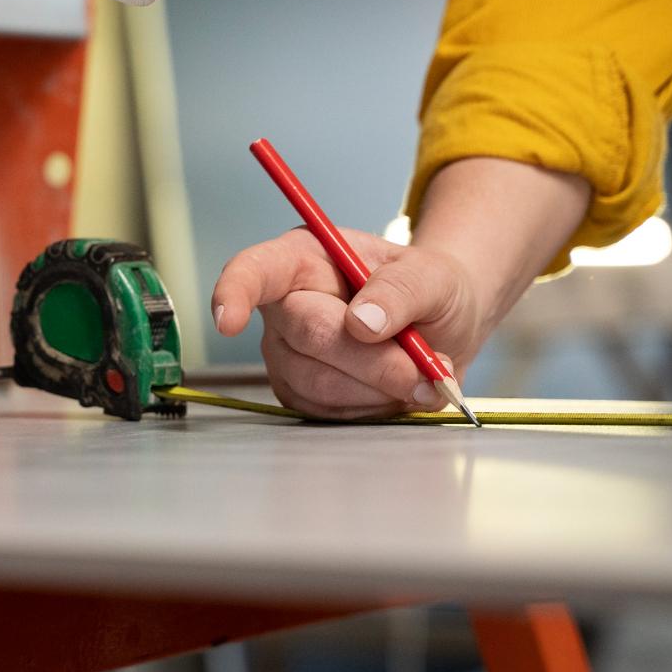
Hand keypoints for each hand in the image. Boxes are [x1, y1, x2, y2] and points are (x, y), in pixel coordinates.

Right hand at [212, 227, 490, 418]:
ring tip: (421, 375)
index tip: (229, 320)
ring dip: (380, 387)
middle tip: (426, 370)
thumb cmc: (429, 290)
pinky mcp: (300, 394)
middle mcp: (285, 306)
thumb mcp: (433, 275)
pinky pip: (329, 413)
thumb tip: (363, 322)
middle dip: (372, 359)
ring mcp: (287, 355)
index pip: (254, 271)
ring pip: (320, 382)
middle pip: (308, 335)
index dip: (235, 292)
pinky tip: (396, 391)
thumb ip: (402, 290)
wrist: (442, 329)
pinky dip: (374, 409)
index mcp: (304, 259)